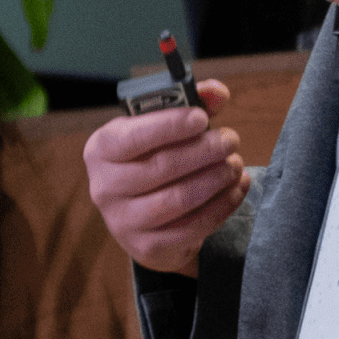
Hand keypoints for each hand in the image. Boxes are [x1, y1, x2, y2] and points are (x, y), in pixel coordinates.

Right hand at [83, 80, 245, 275]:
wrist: (150, 217)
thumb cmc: (159, 158)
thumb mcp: (167, 128)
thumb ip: (192, 104)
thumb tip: (216, 92)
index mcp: (101, 149)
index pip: (129, 138)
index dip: (169, 126)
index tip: (202, 118)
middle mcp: (104, 187)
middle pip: (161, 168)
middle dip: (205, 151)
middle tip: (231, 140)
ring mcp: (123, 222)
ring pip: (179, 199)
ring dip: (217, 178)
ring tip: (236, 164)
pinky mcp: (148, 246)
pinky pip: (193, 227)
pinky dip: (223, 205)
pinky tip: (237, 187)